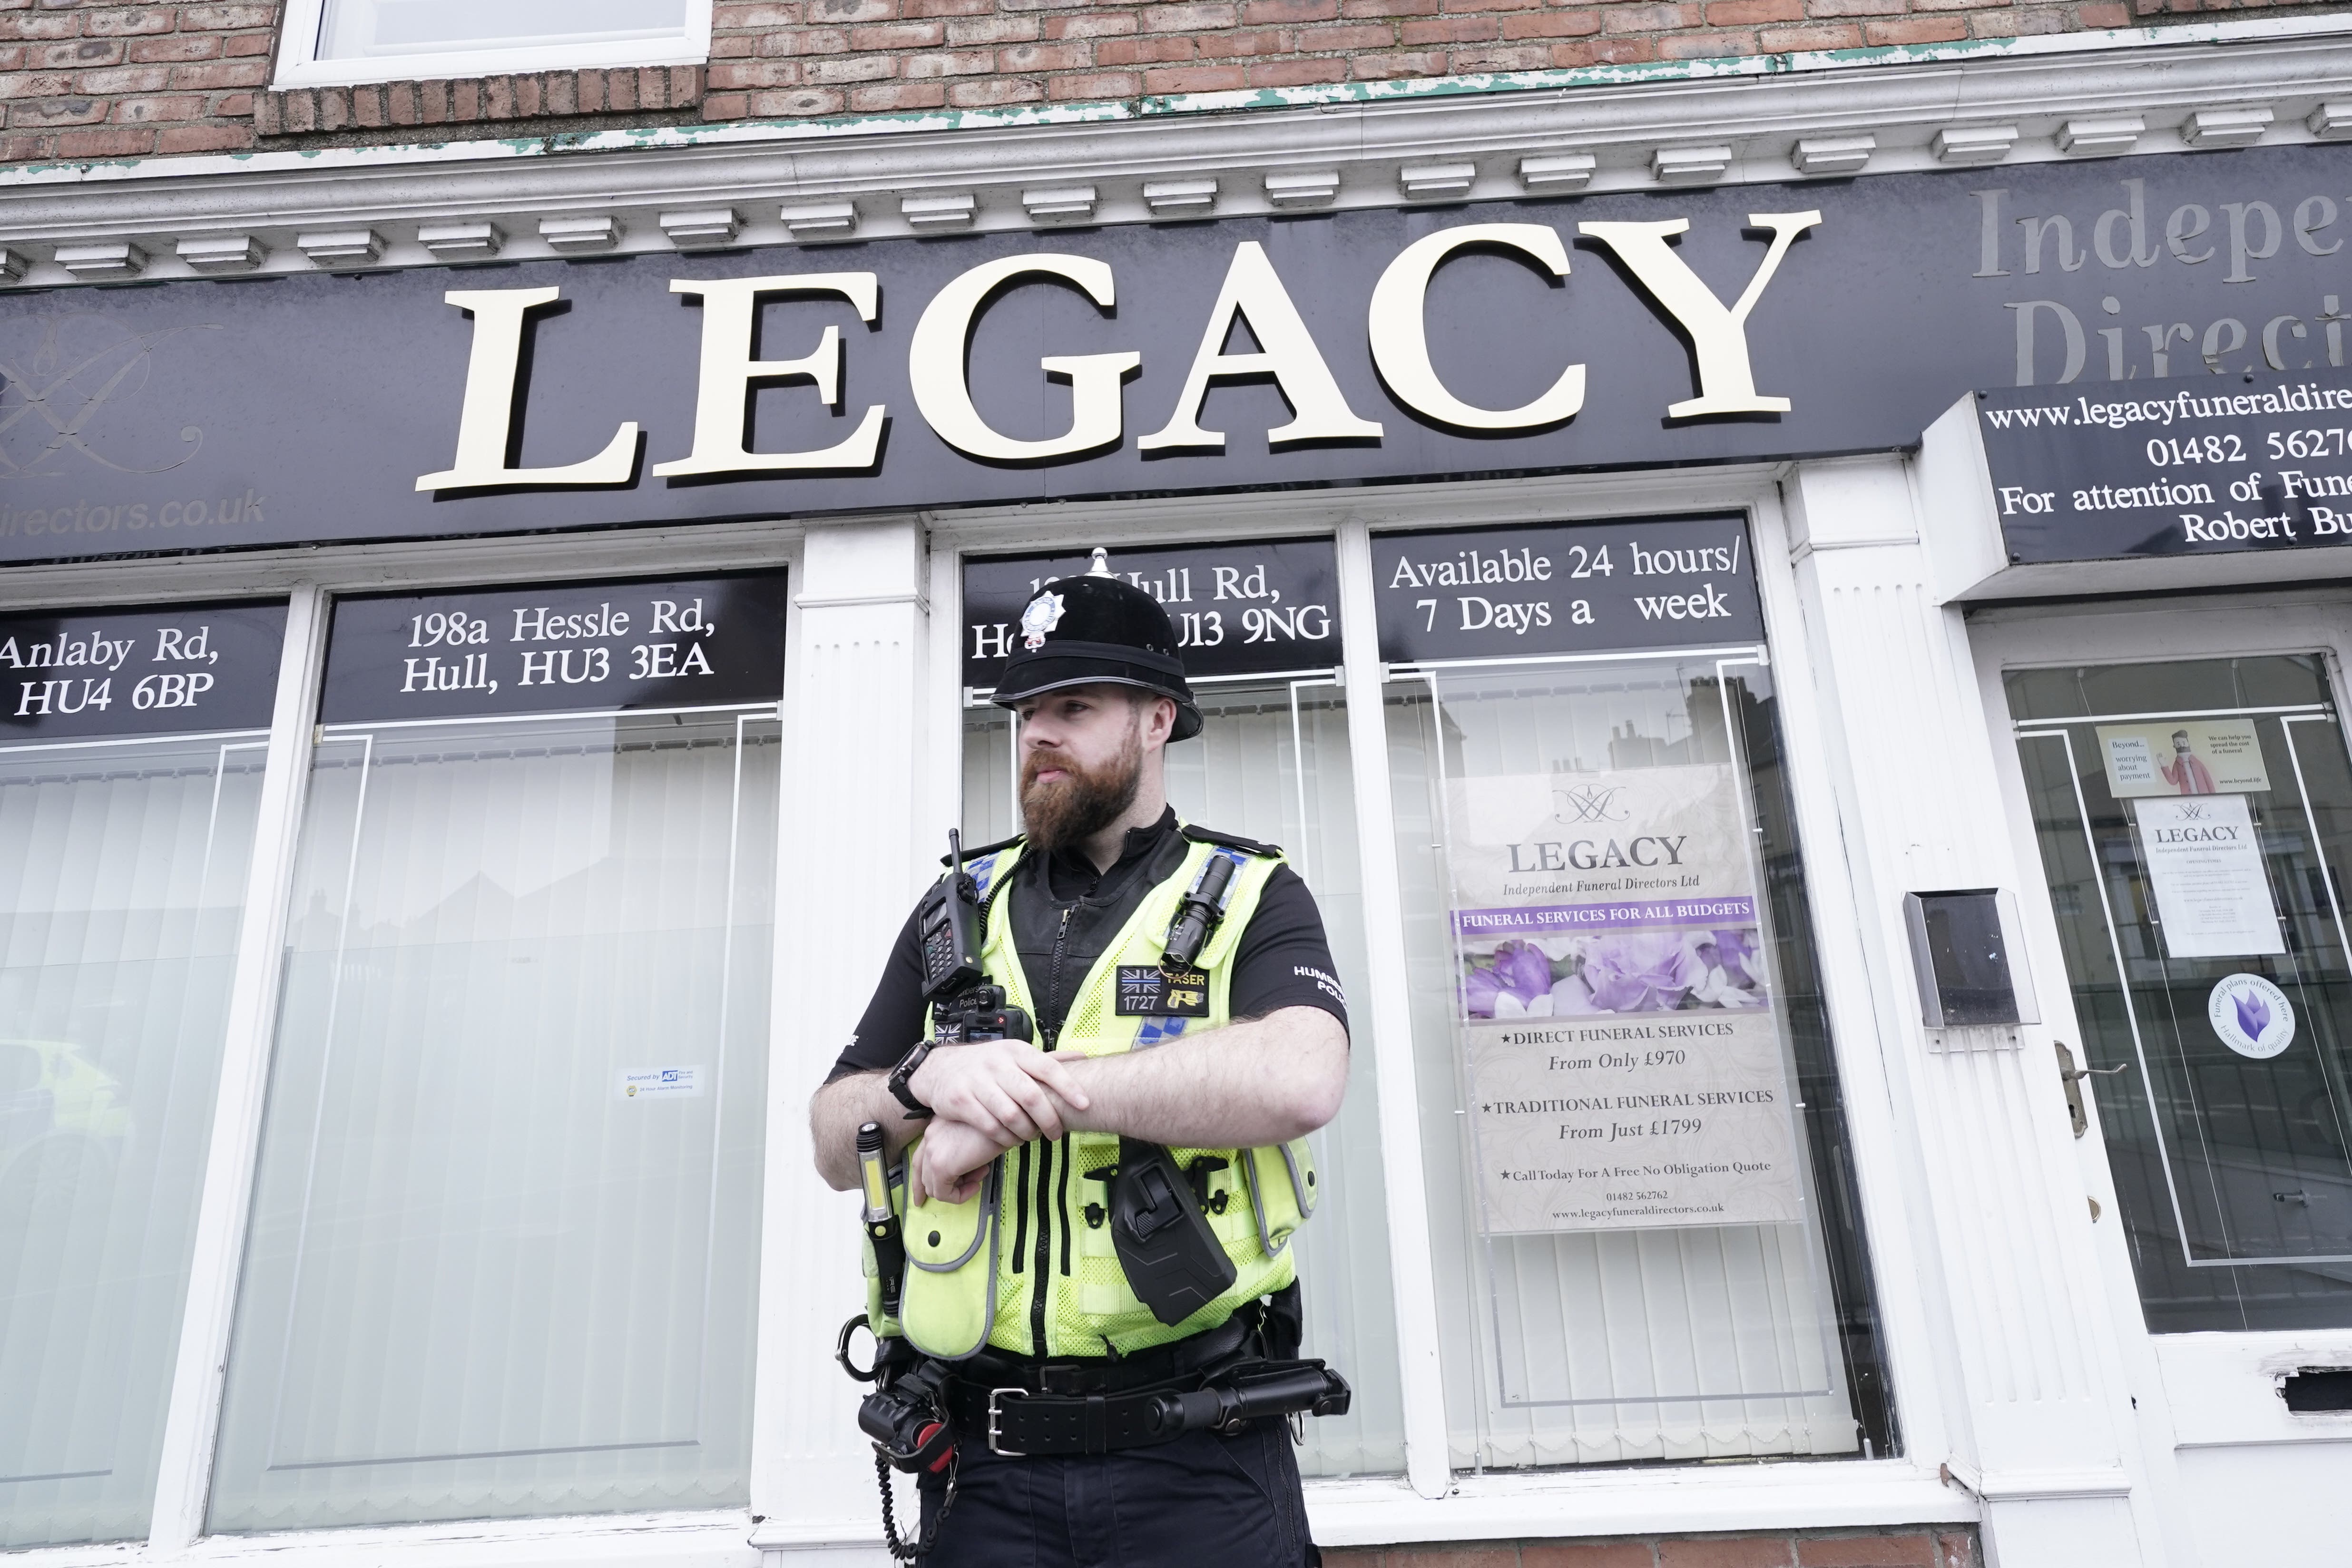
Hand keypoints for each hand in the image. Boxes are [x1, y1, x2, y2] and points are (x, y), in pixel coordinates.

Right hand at [908, 1039, 1088, 1147]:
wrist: (939, 1068)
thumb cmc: (986, 1064)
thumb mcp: (1014, 1055)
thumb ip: (1046, 1060)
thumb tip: (1081, 1057)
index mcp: (1015, 1051)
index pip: (1047, 1068)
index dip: (1068, 1087)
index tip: (1084, 1104)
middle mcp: (997, 1064)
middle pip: (1031, 1096)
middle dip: (1049, 1119)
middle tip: (1056, 1133)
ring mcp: (977, 1082)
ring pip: (1011, 1115)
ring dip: (1027, 1132)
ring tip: (1032, 1136)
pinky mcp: (960, 1101)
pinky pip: (990, 1126)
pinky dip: (1005, 1138)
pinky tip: (1011, 1140)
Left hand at [909, 1117, 1002, 1207]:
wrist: (1003, 1119)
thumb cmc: (997, 1124)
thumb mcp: (974, 1133)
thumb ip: (961, 1149)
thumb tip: (964, 1170)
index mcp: (936, 1127)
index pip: (920, 1159)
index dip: (920, 1181)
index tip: (923, 1197)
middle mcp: (929, 1137)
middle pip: (923, 1175)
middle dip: (944, 1186)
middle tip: (971, 1182)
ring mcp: (932, 1152)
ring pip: (932, 1187)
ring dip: (956, 1188)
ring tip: (978, 1179)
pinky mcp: (940, 1166)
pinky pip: (943, 1194)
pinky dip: (959, 1196)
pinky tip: (977, 1186)